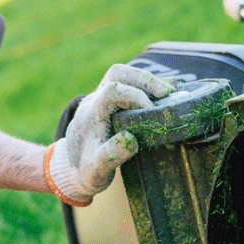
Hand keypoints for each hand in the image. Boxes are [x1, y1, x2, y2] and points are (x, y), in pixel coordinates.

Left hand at [46, 64, 175, 205]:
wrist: (72, 167)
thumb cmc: (86, 170)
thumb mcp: (96, 170)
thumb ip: (110, 155)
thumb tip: (131, 139)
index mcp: (92, 114)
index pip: (112, 91)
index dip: (134, 96)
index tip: (151, 110)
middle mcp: (96, 100)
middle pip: (117, 73)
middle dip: (144, 79)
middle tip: (167, 93)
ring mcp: (103, 98)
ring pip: (123, 74)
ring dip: (147, 80)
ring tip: (170, 92)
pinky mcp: (112, 101)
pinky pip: (129, 83)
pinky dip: (149, 86)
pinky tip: (168, 93)